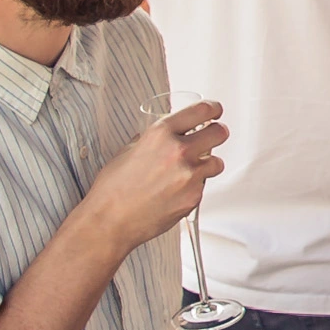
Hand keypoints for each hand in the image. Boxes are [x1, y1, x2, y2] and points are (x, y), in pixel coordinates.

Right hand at [80, 102, 223, 253]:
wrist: (110, 220)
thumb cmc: (113, 189)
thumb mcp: (128, 150)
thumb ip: (153, 139)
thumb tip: (167, 134)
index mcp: (160, 135)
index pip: (201, 111)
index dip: (212, 109)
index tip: (215, 110)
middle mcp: (178, 152)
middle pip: (219, 133)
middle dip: (217, 133)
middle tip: (214, 135)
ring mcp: (189, 175)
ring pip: (216, 162)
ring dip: (207, 164)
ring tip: (187, 171)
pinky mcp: (194, 197)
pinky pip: (203, 185)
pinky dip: (194, 186)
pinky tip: (174, 191)